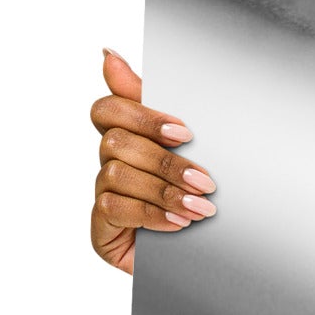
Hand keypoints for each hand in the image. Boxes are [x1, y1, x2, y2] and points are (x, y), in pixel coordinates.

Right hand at [88, 48, 217, 271]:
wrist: (214, 259)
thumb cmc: (202, 197)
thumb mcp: (195, 149)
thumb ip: (159, 106)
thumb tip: (108, 54)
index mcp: (130, 138)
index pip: (108, 109)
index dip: (141, 115)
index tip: (184, 132)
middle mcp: (110, 163)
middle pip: (116, 142)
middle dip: (166, 162)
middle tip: (207, 180)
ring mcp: (103, 195)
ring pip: (116, 175)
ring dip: (164, 191)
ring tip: (202, 209)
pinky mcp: (101, 228)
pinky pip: (114, 209)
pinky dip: (151, 214)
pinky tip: (179, 224)